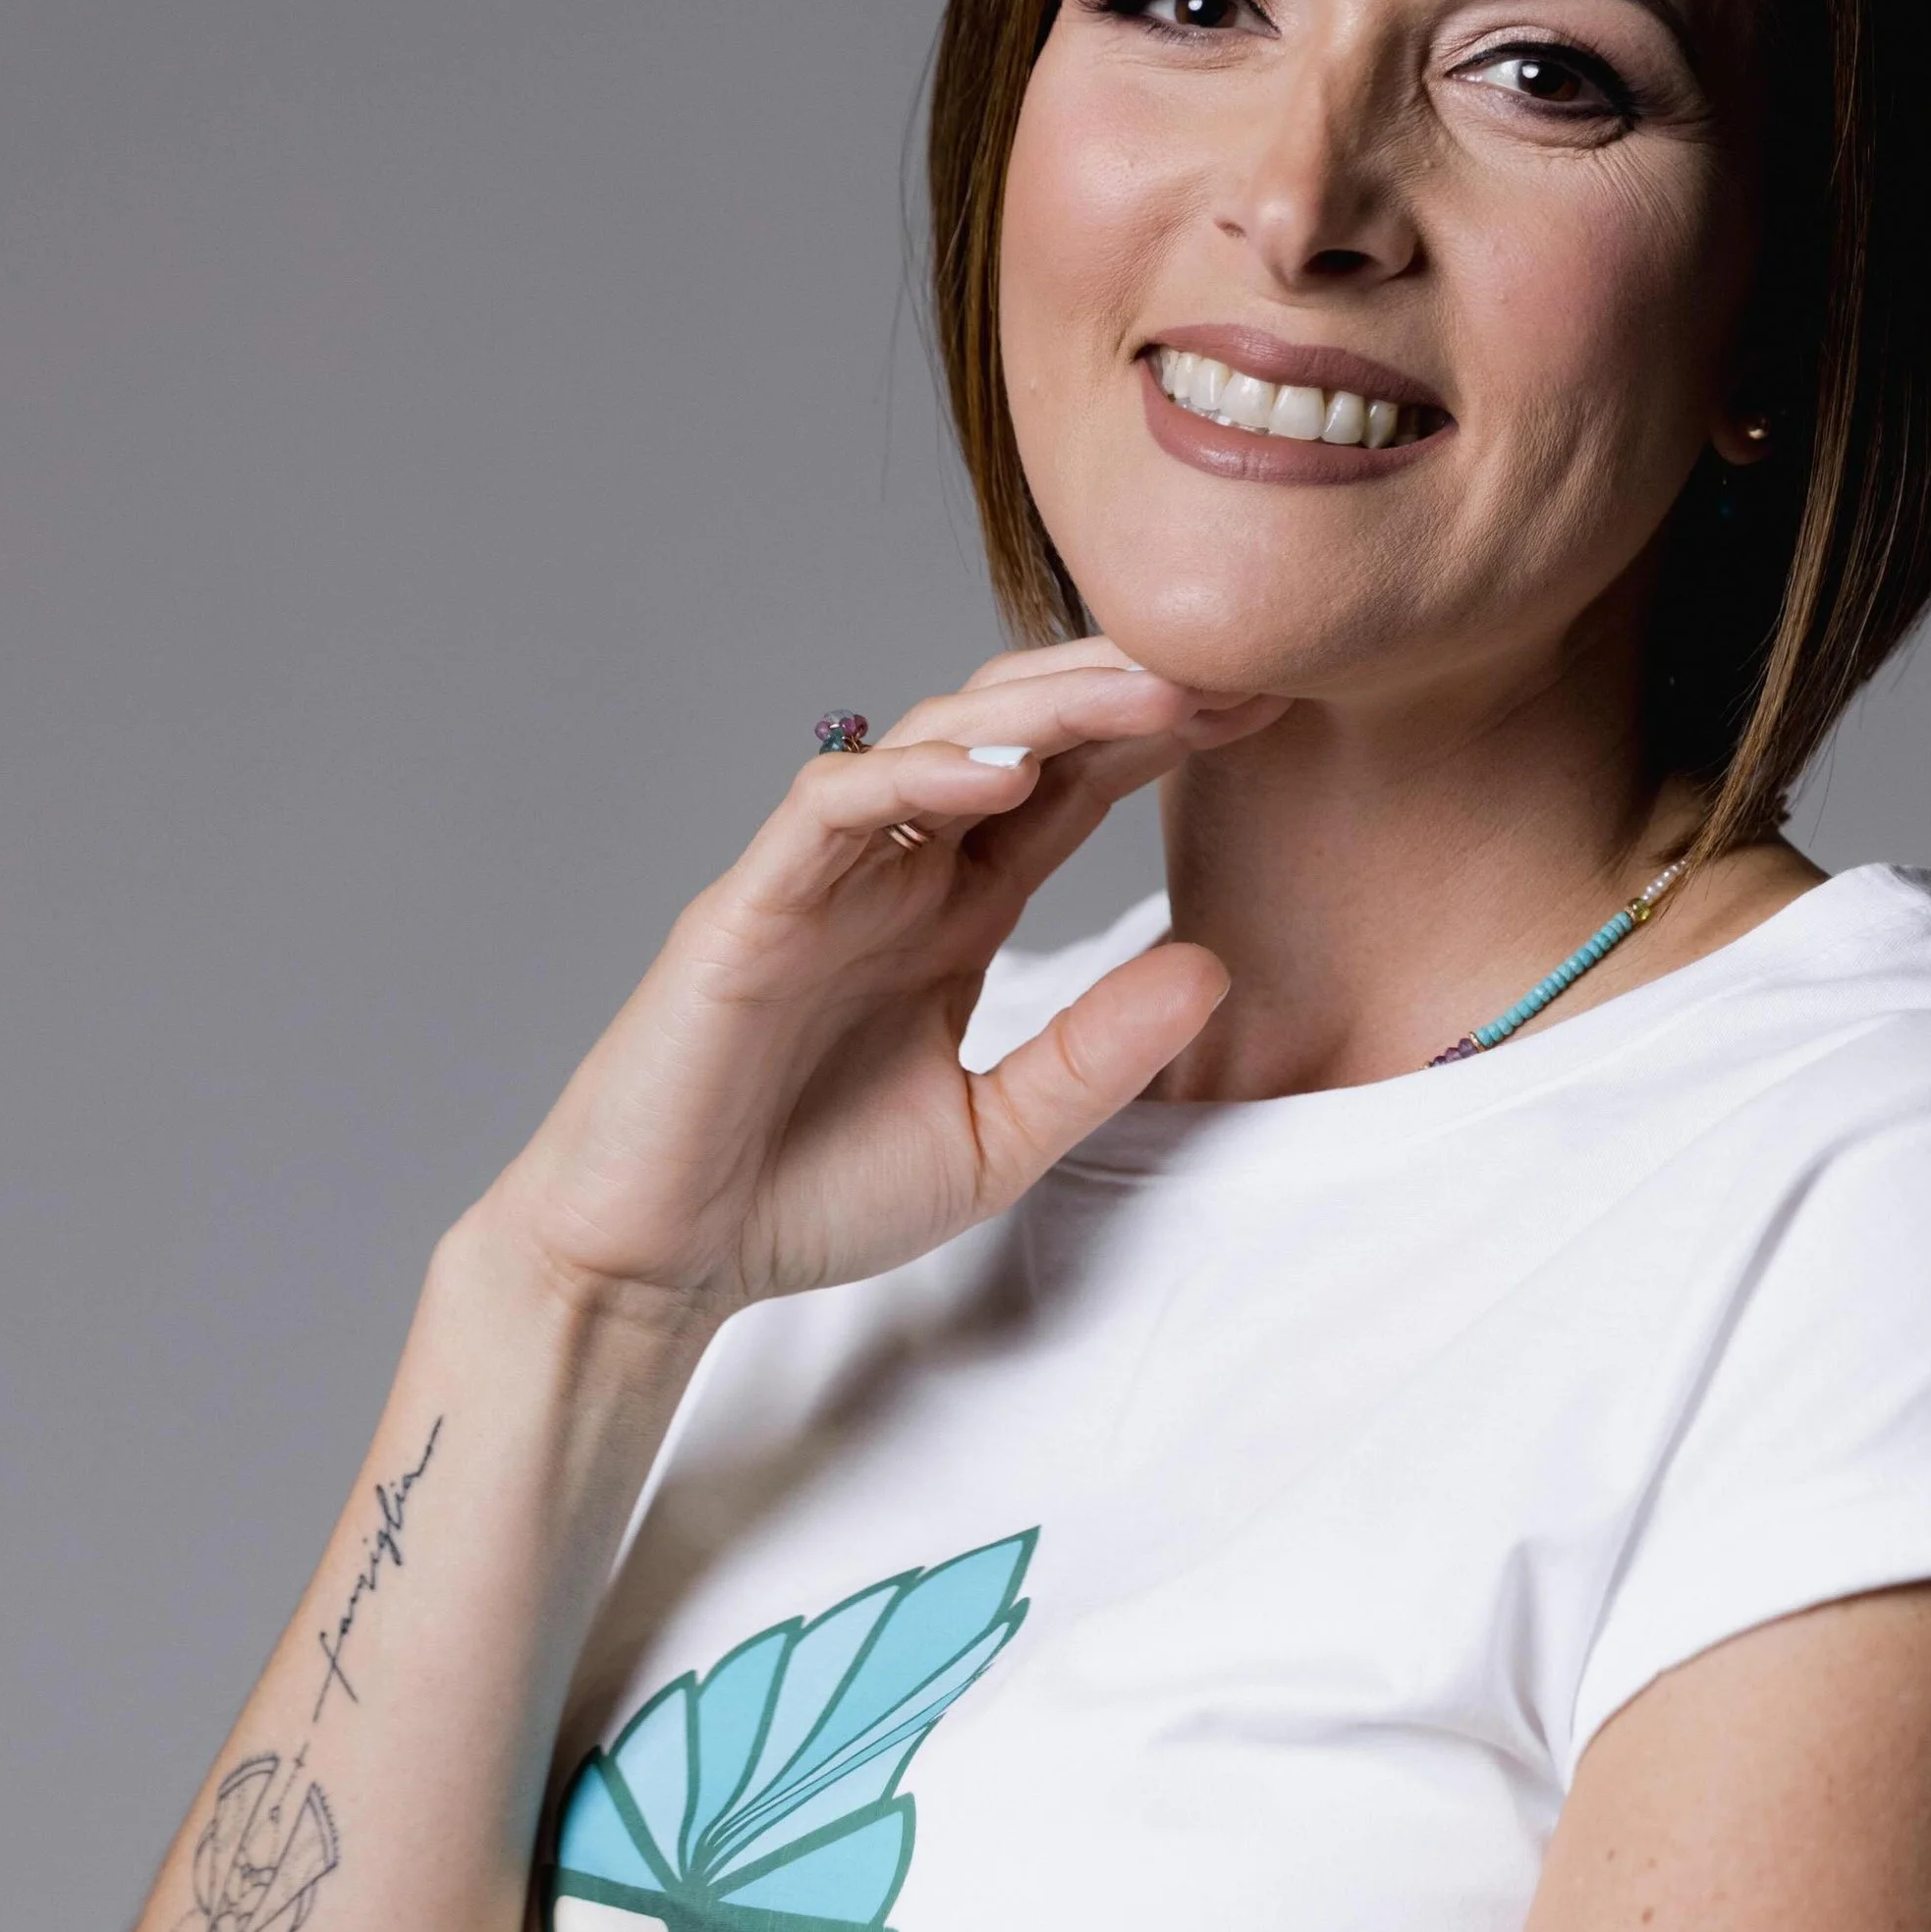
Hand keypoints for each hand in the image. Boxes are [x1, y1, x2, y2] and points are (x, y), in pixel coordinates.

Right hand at [486, 639, 1281, 1322]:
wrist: (663, 1261)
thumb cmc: (808, 1197)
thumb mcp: (997, 1140)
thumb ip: (1095, 1057)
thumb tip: (1215, 968)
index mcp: (952, 916)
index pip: (1068, 790)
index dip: (1160, 742)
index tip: (1266, 711)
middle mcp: (892, 875)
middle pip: (1013, 735)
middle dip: (1119, 693)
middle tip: (1233, 669)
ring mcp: (818, 879)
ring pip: (931, 742)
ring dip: (1039, 710)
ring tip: (1146, 694)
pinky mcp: (749, 906)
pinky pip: (833, 807)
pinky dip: (915, 777)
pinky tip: (1004, 772)